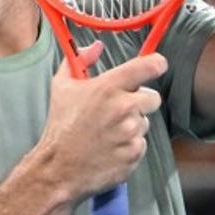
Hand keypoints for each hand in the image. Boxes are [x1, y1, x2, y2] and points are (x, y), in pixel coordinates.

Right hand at [38, 41, 165, 200]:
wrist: (58, 168)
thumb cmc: (60, 126)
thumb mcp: (62, 86)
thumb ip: (79, 60)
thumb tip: (96, 46)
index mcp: (109, 87)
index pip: (150, 66)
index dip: (157, 64)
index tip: (156, 65)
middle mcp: (124, 108)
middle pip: (153, 98)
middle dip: (139, 102)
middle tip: (119, 110)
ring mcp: (131, 133)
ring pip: (145, 122)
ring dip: (132, 125)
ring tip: (108, 133)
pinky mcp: (134, 154)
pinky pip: (141, 144)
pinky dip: (129, 146)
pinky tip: (110, 148)